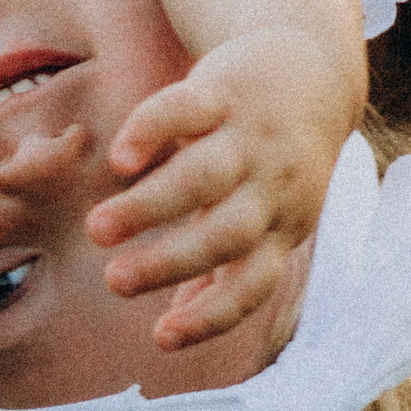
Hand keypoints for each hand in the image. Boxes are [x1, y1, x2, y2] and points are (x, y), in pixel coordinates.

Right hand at [89, 25, 358, 349]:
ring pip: (204, 176)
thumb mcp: (267, 216)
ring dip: (150, 207)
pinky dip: (153, 132)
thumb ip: (223, 268)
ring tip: (97, 231)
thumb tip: (173, 326)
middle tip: (114, 281)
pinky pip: (190, 110)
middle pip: (227, 234)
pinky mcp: (227, 89)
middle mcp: (273, 185)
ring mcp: (252, 136)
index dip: (212, 315)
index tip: (160, 340)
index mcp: (283, 225)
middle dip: (170, 262)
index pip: (255, 282)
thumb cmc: (275, 159)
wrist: (313, 70)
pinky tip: (119, 159)